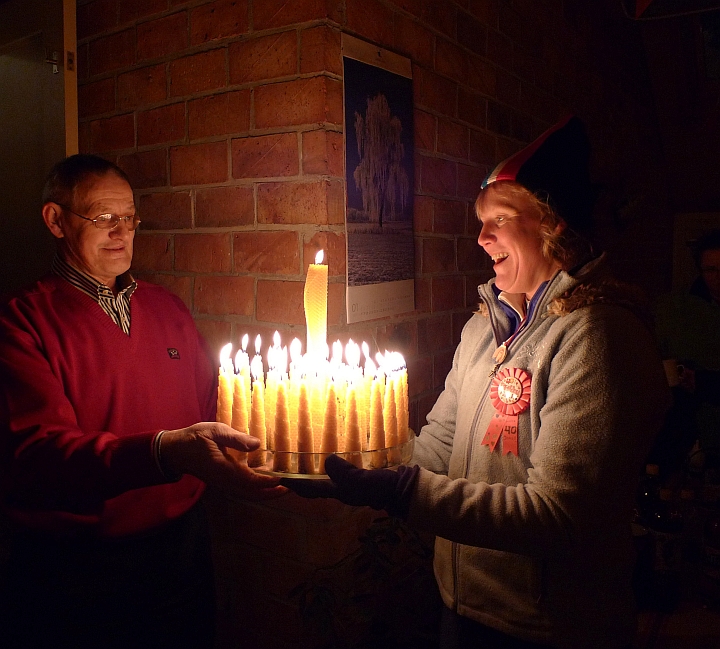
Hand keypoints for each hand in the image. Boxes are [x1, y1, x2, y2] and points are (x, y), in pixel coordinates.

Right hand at [160, 422, 286, 500]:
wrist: (175, 451)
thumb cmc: (195, 438)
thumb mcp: (215, 431)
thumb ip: (235, 438)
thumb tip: (257, 444)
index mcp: (223, 469)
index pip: (249, 480)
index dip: (267, 481)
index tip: (282, 479)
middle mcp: (224, 481)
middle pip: (252, 493)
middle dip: (271, 493)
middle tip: (290, 488)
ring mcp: (223, 484)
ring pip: (248, 494)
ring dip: (265, 492)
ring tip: (283, 487)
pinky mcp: (222, 482)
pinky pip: (242, 490)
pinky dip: (256, 488)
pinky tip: (265, 479)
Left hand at [281, 454, 418, 516]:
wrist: (403, 490)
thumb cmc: (381, 487)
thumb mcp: (361, 480)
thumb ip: (343, 472)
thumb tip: (327, 460)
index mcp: (338, 492)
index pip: (309, 489)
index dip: (293, 484)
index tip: (276, 476)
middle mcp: (341, 489)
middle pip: (315, 485)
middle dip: (300, 478)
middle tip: (286, 465)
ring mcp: (350, 483)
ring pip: (326, 477)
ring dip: (314, 470)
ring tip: (304, 457)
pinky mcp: (359, 476)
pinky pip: (340, 469)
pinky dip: (332, 464)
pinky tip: (333, 454)